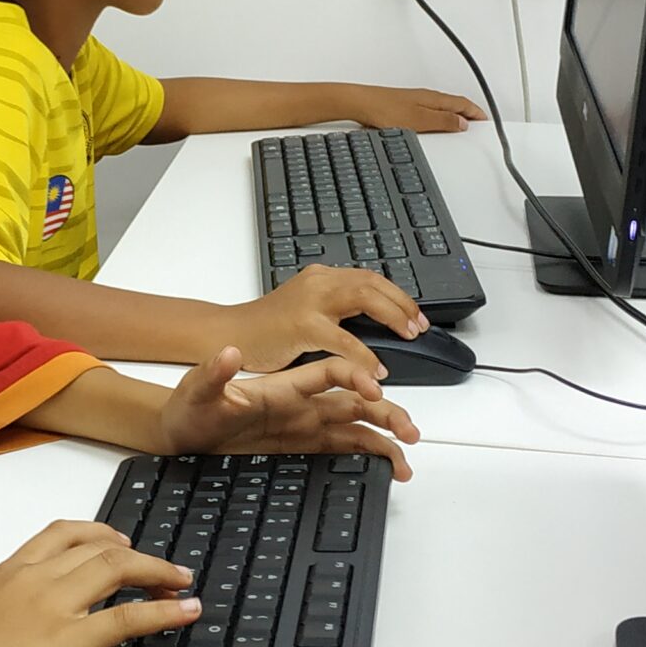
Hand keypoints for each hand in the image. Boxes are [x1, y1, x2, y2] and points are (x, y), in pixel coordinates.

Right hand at [0, 521, 197, 646]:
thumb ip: (10, 611)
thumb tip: (35, 626)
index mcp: (8, 572)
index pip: (59, 534)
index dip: (96, 533)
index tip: (117, 540)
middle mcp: (34, 578)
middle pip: (98, 547)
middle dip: (137, 553)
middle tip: (162, 568)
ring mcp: (54, 605)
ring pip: (117, 569)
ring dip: (158, 572)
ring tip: (182, 581)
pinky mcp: (70, 639)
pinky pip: (128, 617)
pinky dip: (164, 611)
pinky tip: (186, 611)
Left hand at [158, 347, 417, 477]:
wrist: (181, 432)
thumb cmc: (190, 406)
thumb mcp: (197, 389)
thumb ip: (214, 373)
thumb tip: (227, 354)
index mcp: (283, 385)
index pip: (328, 372)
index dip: (354, 376)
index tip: (374, 387)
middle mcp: (301, 402)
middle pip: (354, 400)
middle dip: (385, 412)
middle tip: (409, 430)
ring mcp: (305, 424)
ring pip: (357, 425)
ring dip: (385, 435)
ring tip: (408, 454)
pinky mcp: (303, 445)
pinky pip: (344, 447)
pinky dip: (370, 454)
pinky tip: (390, 465)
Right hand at [223, 264, 425, 372]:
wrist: (227, 335)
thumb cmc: (264, 331)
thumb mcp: (307, 313)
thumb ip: (336, 313)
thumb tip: (374, 325)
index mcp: (320, 279)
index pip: (369, 277)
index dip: (397, 295)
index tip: (415, 315)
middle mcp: (318, 282)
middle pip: (373, 282)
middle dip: (402, 304)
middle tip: (418, 326)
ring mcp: (310, 301)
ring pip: (364, 297)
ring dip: (393, 316)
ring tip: (408, 336)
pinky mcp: (301, 325)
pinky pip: (343, 338)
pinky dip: (364, 354)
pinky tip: (376, 369)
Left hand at [350, 85, 484, 132]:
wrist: (360, 104)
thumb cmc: (385, 109)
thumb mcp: (420, 120)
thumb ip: (443, 121)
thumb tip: (462, 122)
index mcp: (434, 99)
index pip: (463, 103)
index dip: (476, 112)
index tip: (486, 120)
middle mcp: (426, 97)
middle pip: (454, 104)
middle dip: (468, 113)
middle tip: (478, 123)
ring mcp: (415, 102)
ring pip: (441, 108)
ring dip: (453, 116)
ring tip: (460, 127)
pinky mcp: (404, 108)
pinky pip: (429, 112)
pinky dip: (438, 119)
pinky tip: (433, 127)